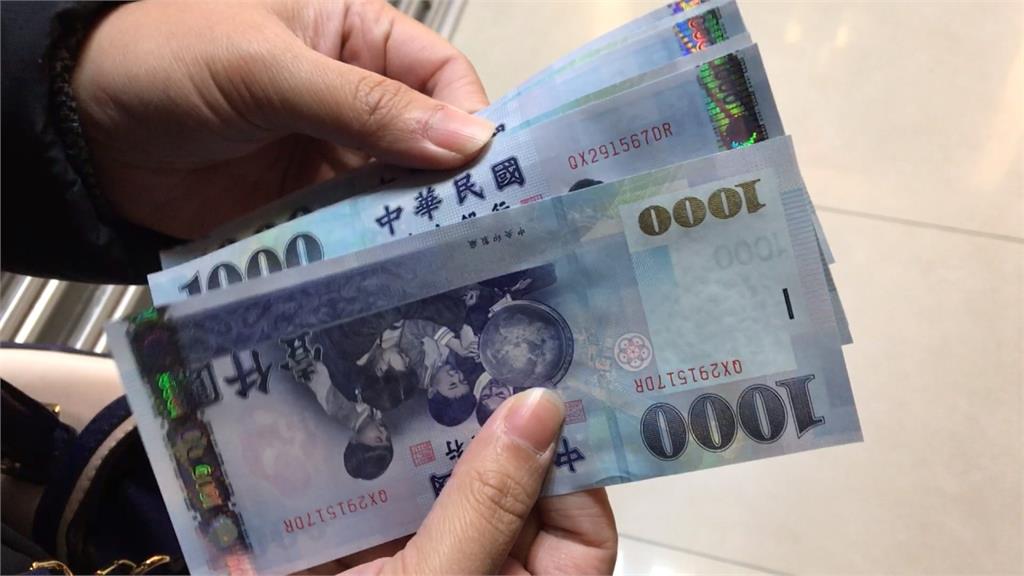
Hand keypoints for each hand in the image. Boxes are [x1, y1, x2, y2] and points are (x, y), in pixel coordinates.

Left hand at [73, 0, 493, 238]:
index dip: (471, 117)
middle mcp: (357, 101)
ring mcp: (333, 159)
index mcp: (357, 39)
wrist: (84, 130)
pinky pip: (356, 234)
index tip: (492, 168)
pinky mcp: (308, 212)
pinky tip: (397, 277)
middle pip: (429, 143)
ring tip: (448, 263)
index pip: (441, 75)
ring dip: (417, 226)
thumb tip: (469, 141)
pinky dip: (376, 255)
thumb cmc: (169, 62)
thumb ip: (365, 105)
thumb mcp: (269, 69)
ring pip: (399, 195)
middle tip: (484, 230)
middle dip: (452, 182)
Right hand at [322, 389, 617, 574]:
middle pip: (503, 493)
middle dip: (484, 432)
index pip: (579, 532)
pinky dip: (358, 460)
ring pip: (437, 487)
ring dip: (417, 436)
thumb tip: (544, 408)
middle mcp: (476, 572)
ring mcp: (415, 560)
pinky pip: (372, 497)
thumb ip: (488, 505)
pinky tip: (345, 410)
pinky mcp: (356, 553)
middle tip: (470, 352)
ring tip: (410, 363)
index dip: (571, 469)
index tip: (543, 404)